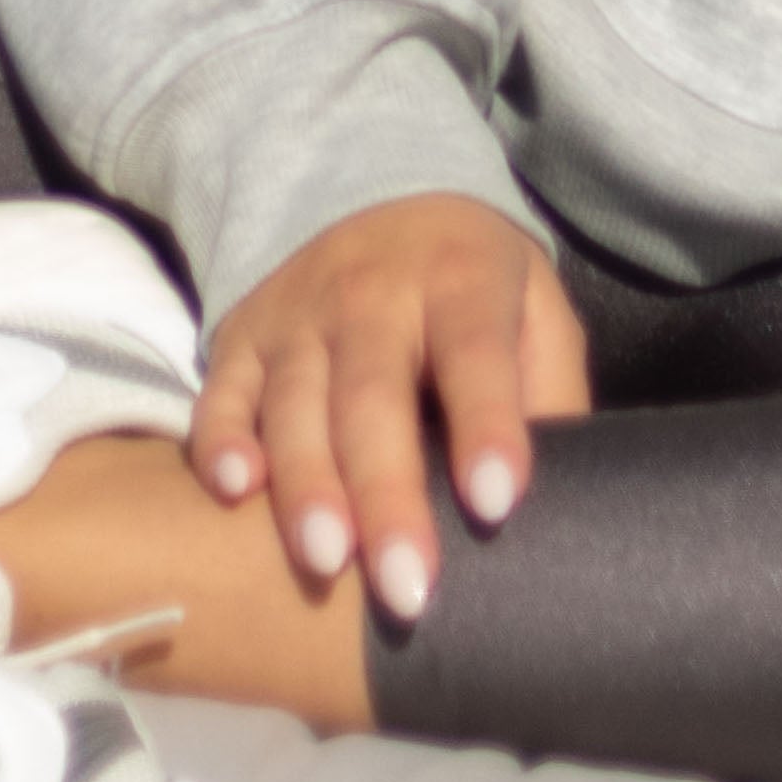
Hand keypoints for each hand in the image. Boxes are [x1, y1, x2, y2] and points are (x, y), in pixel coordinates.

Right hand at [188, 197, 590, 625]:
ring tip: (325, 564)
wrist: (379, 191)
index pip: (475, 351)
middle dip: (388, 494)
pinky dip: (219, 440)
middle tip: (408, 589)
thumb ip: (549, 391)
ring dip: (306, 483)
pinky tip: (233, 490)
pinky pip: (220, 392)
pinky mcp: (241, 338)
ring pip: (295, 402)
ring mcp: (298, 314)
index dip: (486, 423)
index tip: (497, 503)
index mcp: (460, 279)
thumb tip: (562, 499)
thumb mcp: (536, 311)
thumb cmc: (475, 291)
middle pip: (374, 394)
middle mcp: (371, 290)